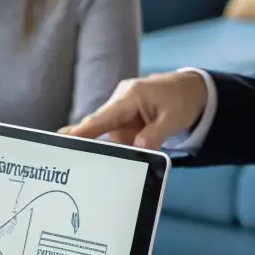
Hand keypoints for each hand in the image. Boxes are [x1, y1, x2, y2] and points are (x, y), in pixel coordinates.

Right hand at [60, 71, 206, 149]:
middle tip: (67, 160)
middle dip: (86, 142)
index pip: (102, 117)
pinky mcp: (125, 119)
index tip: (61, 139)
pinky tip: (116, 159)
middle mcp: (120, 101)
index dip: (81, 130)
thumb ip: (155, 135)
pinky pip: (116, 135)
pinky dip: (119, 146)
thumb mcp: (174, 120)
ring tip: (105, 164)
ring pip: (108, 133)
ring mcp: (121, 110)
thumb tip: (138, 149)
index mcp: (130, 96)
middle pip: (98, 125)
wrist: (193, 90)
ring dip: (110, 148)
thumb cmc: (183, 100)